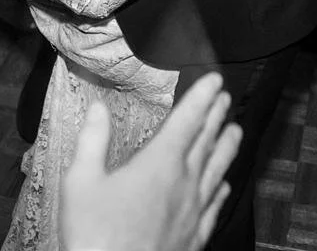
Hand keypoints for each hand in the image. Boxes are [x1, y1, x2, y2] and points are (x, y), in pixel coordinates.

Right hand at [61, 72, 241, 250]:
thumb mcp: (81, 182)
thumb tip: (97, 110)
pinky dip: (221, 190)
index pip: (187, 121)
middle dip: (216, 117)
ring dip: (227, 148)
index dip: (202, 97)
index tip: (214, 81)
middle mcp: (184, 185)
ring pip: (217, 172)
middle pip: (207, 142)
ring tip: (236, 132)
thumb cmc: (95, 238)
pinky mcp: (195, 238)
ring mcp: (193, 213)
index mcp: (159, 165)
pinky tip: (224, 187)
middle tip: (225, 99)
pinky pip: (215, 207)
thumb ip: (92, 141)